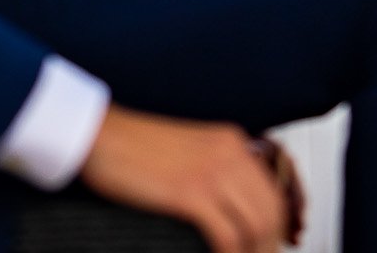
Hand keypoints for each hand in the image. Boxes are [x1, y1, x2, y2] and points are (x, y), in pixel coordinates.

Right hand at [78, 105, 297, 251]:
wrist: (101, 134)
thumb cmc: (134, 146)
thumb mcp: (190, 151)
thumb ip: (214, 171)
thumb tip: (229, 209)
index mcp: (232, 143)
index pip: (273, 193)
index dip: (275, 229)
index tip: (266, 248)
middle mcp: (229, 154)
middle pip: (271, 213)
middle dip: (268, 246)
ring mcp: (211, 173)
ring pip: (256, 226)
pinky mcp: (189, 193)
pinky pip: (227, 236)